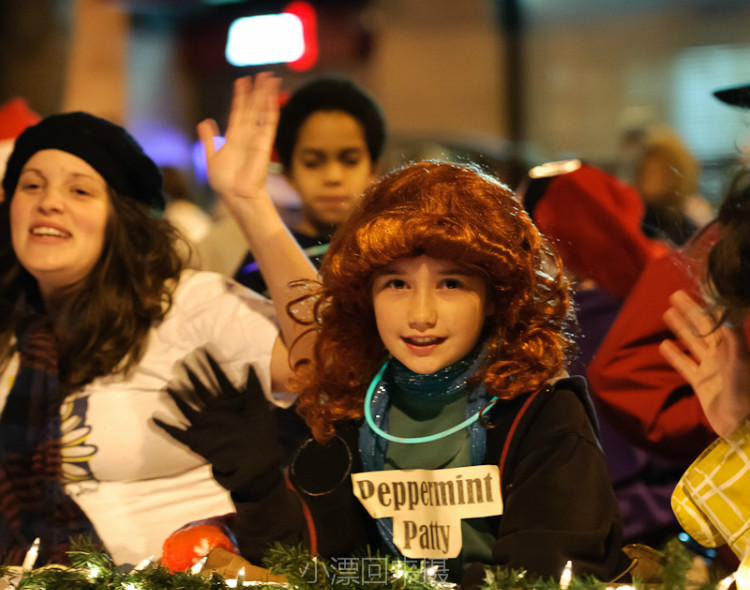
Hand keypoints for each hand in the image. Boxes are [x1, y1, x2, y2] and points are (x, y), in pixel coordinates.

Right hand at [153, 350, 281, 495]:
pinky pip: (177, 433)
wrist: (257, 464)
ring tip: (167, 386)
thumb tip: (249, 362)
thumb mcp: (260, 408)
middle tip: (182, 360)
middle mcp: (216, 410)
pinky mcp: (197, 441)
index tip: (203, 348)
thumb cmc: (262, 436)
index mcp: (231, 401)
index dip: (211, 363)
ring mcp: (205, 425)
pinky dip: (165, 427)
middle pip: (201, 388)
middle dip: (192, 375)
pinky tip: (154, 419)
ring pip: (188, 407)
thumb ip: (254, 386)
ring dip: (177, 397)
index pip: (219, 377)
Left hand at [197, 73, 280, 214]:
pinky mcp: (264, 142)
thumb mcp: (210, 156)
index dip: (240, 96)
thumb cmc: (225, 182)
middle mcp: (247, 134)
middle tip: (263, 74)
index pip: (239, 111)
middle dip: (257, 90)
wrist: (236, 194)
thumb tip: (204, 121)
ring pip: (262, 110)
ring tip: (270, 78)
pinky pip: (269, 122)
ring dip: (266, 94)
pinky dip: (271, 109)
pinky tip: (273, 96)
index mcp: (234, 137)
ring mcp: (257, 137)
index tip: (242, 81)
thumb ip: (209, 139)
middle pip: (253, 107)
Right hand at [659, 289, 749, 437]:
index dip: (706, 306)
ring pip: (692, 343)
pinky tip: (663, 345)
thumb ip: (734, 337)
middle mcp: (722, 355)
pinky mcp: (701, 383)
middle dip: (690, 312)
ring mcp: (711, 368)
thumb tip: (726, 312)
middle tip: (674, 295)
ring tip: (667, 313)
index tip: (695, 290)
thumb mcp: (740, 362)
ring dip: (680, 328)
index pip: (716, 321)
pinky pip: (685, 365)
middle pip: (702, 328)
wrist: (742, 425)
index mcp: (733, 347)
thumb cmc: (745, 392)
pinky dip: (674, 355)